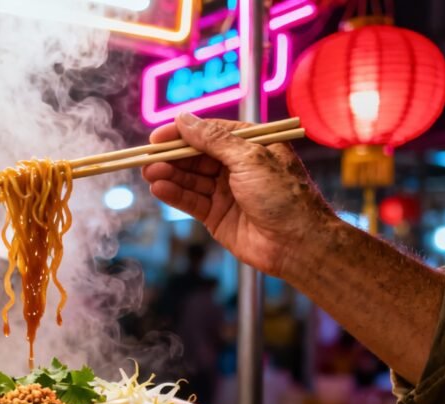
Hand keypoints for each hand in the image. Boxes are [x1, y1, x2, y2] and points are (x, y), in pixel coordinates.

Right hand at [141, 112, 336, 278]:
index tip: (157, 137)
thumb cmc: (283, 196)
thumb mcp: (249, 158)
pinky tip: (159, 189)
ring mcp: (226, 192)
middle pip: (196, 156)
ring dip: (169, 175)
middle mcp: (238, 167)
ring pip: (190, 179)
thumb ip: (213, 139)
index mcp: (252, 145)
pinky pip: (191, 201)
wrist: (298, 243)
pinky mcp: (217, 216)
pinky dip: (175, 194)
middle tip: (147, 158)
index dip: (182, 134)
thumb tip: (184, 120)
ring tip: (149, 173)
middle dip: (171, 157)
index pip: (210, 133)